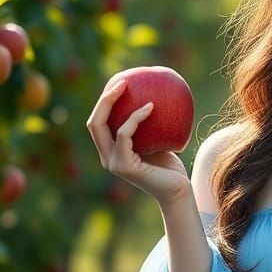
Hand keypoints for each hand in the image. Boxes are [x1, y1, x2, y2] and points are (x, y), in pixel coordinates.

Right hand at [85, 77, 191, 207]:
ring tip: (129, 85)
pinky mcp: (124, 166)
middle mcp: (107, 157)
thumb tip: (153, 95)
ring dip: (113, 102)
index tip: (120, 82)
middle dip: (103, 99)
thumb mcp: (158, 141)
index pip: (98, 123)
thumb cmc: (171, 167)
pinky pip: (124, 134)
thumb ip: (149, 126)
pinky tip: (151, 107)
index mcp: (111, 151)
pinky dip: (135, 118)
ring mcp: (113, 163)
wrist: (179, 191)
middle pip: (93, 122)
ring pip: (102, 125)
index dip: (103, 102)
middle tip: (121, 80)